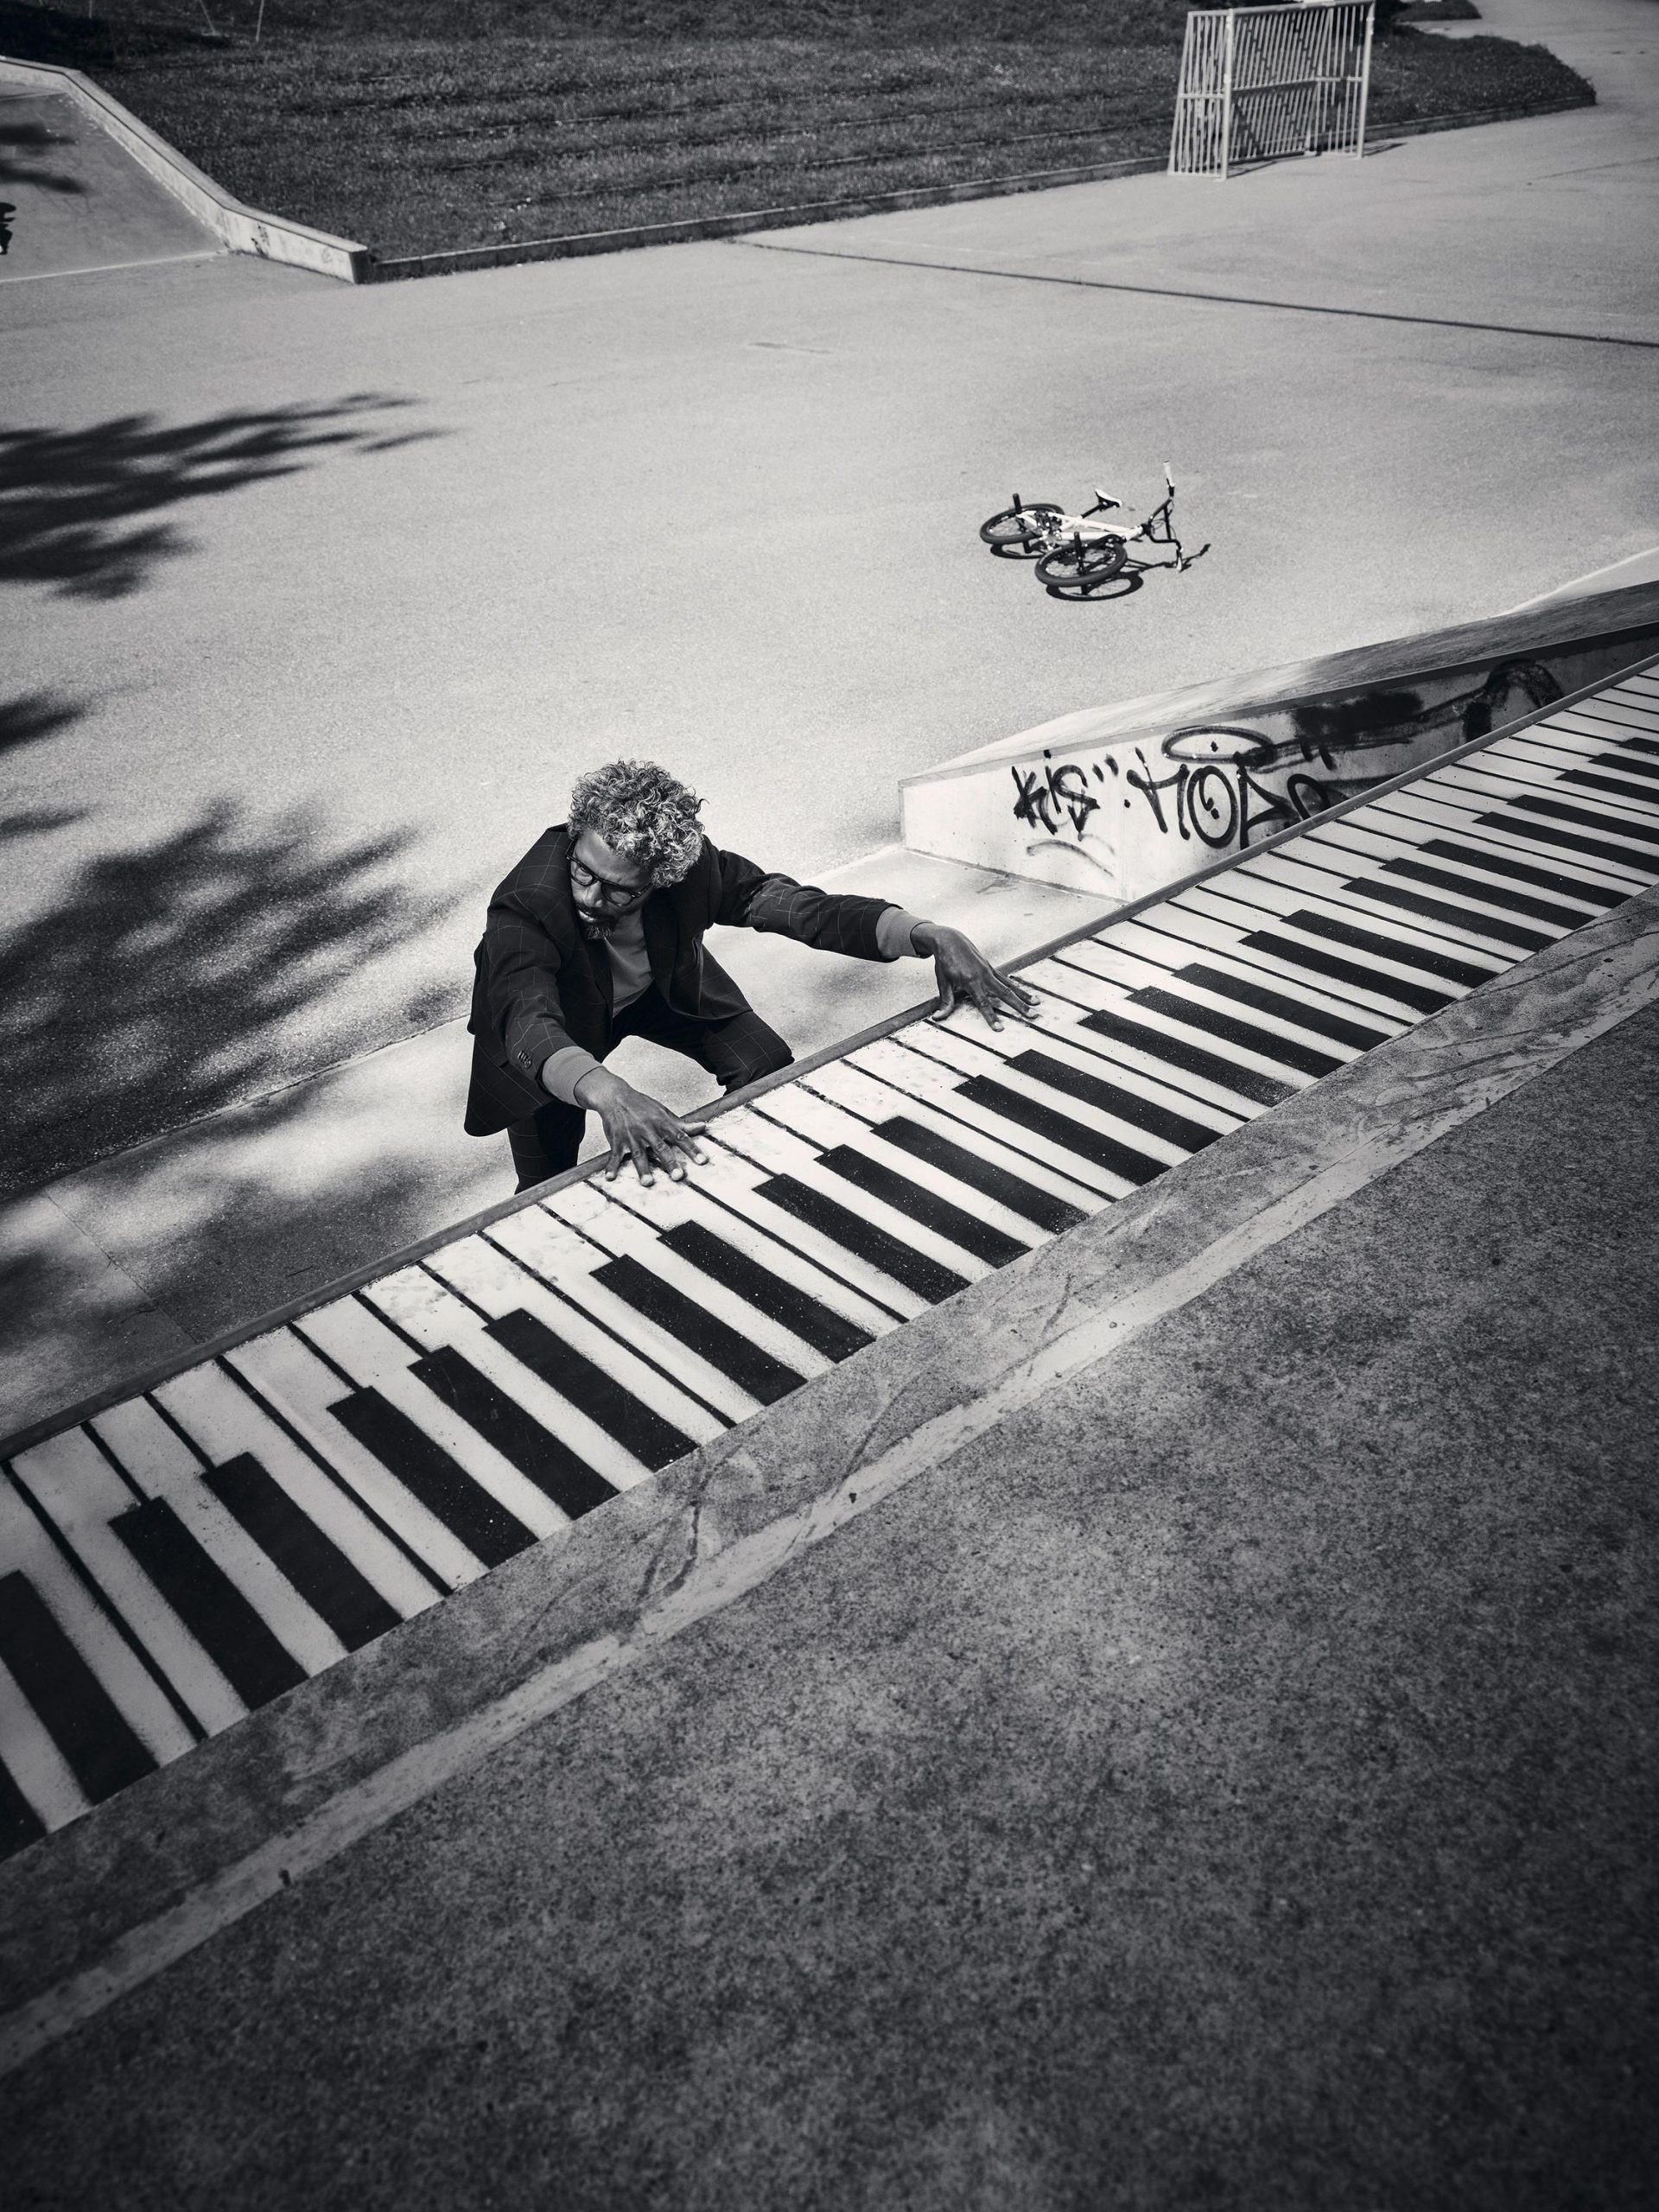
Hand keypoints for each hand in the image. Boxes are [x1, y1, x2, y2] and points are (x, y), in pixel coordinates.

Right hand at [573, 1068, 707, 1184]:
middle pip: (661, 1148)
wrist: (615, 1097)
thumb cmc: (641, 1105)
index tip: (702, 1160)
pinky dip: (612, 1166)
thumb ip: (681, 1124)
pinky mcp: (617, 1141)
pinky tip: (610, 1177)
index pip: (680, 1137)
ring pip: (638, 1154)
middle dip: (670, 1162)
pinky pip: (614, 1155)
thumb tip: (702, 1127)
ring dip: (643, 1169)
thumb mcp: (663, 1112)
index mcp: (661, 1123)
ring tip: (648, 1182)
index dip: (692, 1149)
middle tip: (678, 1176)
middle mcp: (647, 1130)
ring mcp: (631, 1136)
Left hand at [913, 923, 1037, 1031]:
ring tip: (1037, 1004)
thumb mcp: (942, 981)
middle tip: (1032, 1016)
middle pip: (1004, 994)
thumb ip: (945, 1001)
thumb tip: (938, 1018)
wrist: (950, 940)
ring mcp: (989, 970)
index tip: (1000, 1028)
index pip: (983, 1003)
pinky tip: (1026, 994)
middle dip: (1019, 1006)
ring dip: (1024, 996)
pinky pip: (1006, 979)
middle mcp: (983, 975)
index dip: (991, 1017)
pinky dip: (1017, 987)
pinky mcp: (991, 968)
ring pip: (1010, 986)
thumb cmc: (945, 961)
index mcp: (970, 980)